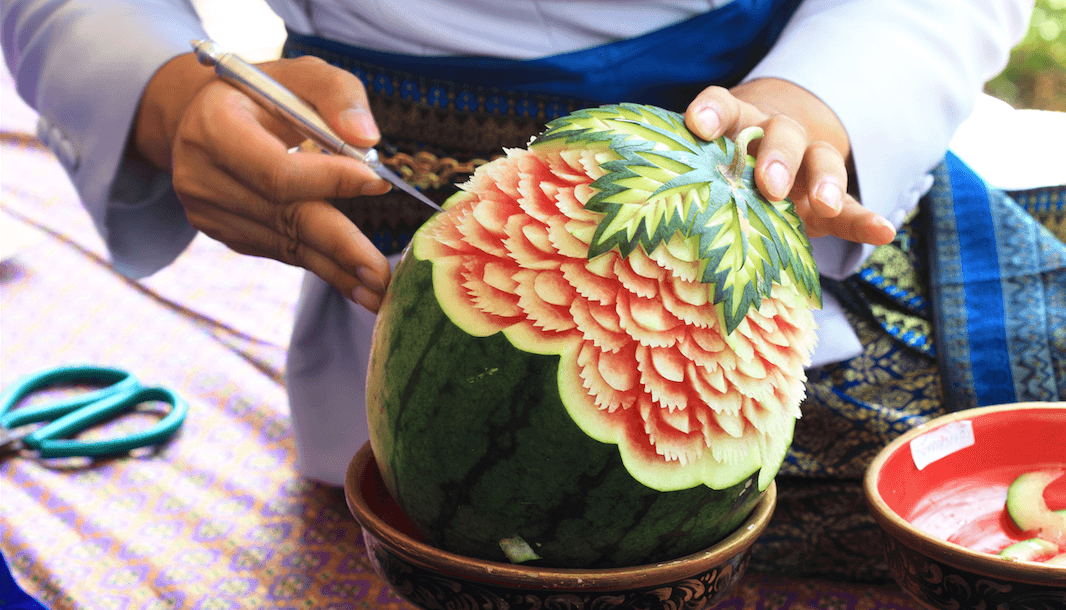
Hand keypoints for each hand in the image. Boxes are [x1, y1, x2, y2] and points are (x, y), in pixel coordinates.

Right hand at [132, 53, 391, 310]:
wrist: (205, 119)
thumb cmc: (265, 94)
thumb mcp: (301, 76)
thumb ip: (338, 95)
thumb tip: (367, 138)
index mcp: (214, 127)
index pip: (276, 170)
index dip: (330, 179)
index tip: (379, 182)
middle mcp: (202, 176)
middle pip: (284, 216)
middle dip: (339, 247)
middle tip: (381, 276)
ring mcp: (209, 212)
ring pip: (286, 242)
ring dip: (336, 268)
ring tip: (378, 290)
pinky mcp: (224, 234)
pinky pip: (280, 250)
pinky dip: (318, 263)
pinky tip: (352, 280)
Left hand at [684, 78, 895, 245]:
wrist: (759, 162)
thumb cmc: (711, 173)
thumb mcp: (693, 170)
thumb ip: (666, 184)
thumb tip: (609, 220)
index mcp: (733, 126)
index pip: (724, 108)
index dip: (713, 113)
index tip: (699, 125)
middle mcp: (771, 136)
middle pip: (780, 134)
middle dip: (774, 158)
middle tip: (768, 185)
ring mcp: (805, 165)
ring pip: (820, 159)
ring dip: (825, 180)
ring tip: (826, 203)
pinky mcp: (828, 197)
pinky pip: (852, 206)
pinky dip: (867, 219)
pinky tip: (885, 230)